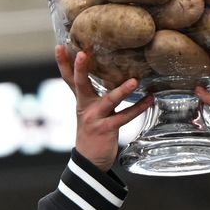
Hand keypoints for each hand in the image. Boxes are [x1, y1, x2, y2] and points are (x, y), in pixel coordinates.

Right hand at [56, 46, 143, 170]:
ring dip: (122, 90)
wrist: (90, 162)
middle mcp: (85, 107)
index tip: (59, 46)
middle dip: (80, 69)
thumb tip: (113, 76)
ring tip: (135, 80)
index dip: (63, 63)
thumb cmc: (93, 134)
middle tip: (81, 54)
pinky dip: (138, 108)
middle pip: (80, 85)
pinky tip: (149, 99)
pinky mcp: (107, 129)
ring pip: (108, 100)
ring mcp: (95, 119)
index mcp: (81, 101)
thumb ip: (97, 96)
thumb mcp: (90, 112)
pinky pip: (124, 117)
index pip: (69, 79)